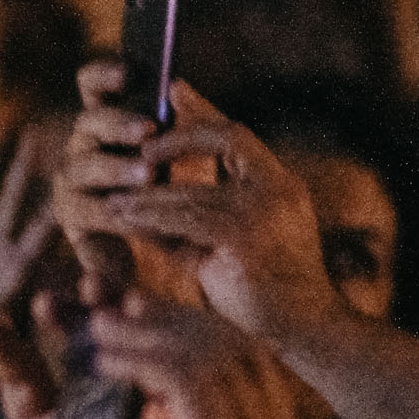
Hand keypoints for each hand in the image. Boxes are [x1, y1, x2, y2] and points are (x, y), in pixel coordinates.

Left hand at [85, 84, 348, 353]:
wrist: (304, 329)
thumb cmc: (265, 294)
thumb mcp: (225, 248)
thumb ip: (192, 223)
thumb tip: (141, 205)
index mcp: (281, 185)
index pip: (239, 135)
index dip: (205, 111)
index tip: (176, 90)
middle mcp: (277, 189)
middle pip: (225, 140)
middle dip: (178, 137)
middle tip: (141, 147)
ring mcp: (264, 211)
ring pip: (193, 189)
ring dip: (149, 193)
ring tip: (114, 197)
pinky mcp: (244, 237)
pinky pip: (185, 219)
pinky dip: (150, 217)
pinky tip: (123, 216)